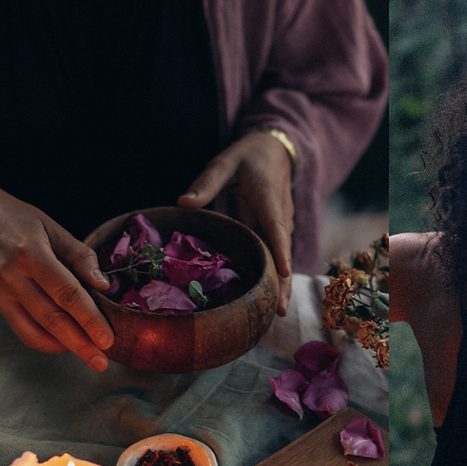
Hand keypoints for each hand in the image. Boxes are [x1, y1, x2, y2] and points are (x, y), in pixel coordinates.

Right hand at [0, 179, 112, 369]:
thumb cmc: (18, 220)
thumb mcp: (53, 228)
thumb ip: (80, 257)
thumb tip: (104, 286)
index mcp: (31, 253)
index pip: (66, 293)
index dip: (89, 318)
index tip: (108, 338)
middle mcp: (11, 276)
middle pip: (52, 318)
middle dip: (80, 343)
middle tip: (102, 362)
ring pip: (34, 330)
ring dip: (64, 348)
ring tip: (89, 357)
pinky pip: (21, 328)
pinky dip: (45, 340)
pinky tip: (65, 343)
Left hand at [178, 132, 293, 315]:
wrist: (277, 151)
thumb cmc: (249, 156)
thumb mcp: (226, 161)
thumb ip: (206, 182)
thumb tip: (183, 203)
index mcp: (269, 199)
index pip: (276, 228)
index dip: (280, 252)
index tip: (283, 272)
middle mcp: (280, 216)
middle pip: (283, 253)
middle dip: (283, 282)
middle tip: (280, 311)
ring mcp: (281, 226)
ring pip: (281, 259)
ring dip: (280, 285)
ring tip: (276, 314)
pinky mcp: (275, 232)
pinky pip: (275, 256)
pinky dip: (273, 277)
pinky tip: (266, 299)